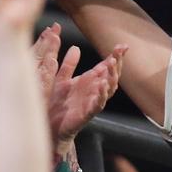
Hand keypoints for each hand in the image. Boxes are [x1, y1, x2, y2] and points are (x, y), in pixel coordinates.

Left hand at [38, 23, 124, 154]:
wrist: (49, 125)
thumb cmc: (57, 103)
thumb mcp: (61, 79)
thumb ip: (69, 64)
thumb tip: (76, 47)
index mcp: (89, 82)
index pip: (106, 67)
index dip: (115, 57)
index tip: (122, 46)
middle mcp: (94, 91)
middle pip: (111, 77)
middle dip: (116, 65)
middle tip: (118, 54)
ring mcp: (92, 102)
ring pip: (108, 90)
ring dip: (111, 78)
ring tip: (112, 66)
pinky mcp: (87, 114)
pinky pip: (98, 105)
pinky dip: (101, 95)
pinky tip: (102, 85)